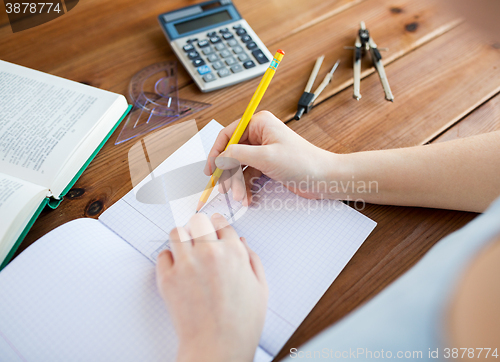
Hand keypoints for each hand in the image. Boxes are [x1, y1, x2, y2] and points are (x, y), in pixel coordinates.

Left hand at [156, 213, 267, 361]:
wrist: (217, 347)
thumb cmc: (240, 324)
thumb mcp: (260, 288)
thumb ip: (252, 260)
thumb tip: (241, 244)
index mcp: (233, 252)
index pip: (221, 222)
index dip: (217, 224)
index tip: (214, 224)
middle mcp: (209, 252)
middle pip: (197, 221)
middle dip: (199, 227)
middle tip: (199, 235)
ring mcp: (186, 263)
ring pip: (177, 232)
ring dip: (182, 237)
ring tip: (185, 248)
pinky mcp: (167, 278)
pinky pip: (162, 255)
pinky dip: (168, 258)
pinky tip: (176, 267)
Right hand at [204, 111, 335, 203]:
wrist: (324, 178)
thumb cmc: (302, 162)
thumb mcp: (265, 157)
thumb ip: (237, 156)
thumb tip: (218, 158)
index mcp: (259, 123)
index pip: (228, 135)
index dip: (216, 153)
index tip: (210, 170)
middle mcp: (260, 134)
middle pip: (232, 153)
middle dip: (229, 173)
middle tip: (225, 189)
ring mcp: (263, 150)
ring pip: (240, 167)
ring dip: (238, 184)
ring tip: (241, 197)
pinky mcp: (268, 165)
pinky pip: (249, 175)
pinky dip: (247, 187)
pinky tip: (248, 198)